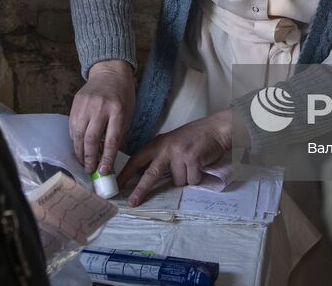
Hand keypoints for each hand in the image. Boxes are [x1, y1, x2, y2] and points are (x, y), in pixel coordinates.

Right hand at [69, 60, 134, 174]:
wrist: (110, 72)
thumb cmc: (122, 96)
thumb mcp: (128, 114)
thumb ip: (117, 134)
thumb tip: (107, 158)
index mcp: (118, 111)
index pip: (111, 140)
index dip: (106, 158)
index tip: (103, 171)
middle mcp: (100, 107)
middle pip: (91, 139)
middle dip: (89, 158)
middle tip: (89, 170)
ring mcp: (86, 104)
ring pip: (78, 134)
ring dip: (79, 152)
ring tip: (83, 162)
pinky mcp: (75, 103)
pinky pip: (72, 126)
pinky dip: (74, 139)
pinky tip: (78, 147)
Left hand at [118, 110, 233, 206]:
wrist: (215, 129)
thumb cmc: (192, 138)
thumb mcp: (170, 143)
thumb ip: (157, 157)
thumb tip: (140, 175)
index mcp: (157, 144)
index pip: (137, 160)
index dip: (125, 173)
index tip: (116, 185)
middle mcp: (166, 148)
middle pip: (150, 174)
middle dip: (140, 190)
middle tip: (132, 203)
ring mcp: (180, 153)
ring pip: (177, 181)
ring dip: (185, 178)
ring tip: (192, 164)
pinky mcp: (193, 159)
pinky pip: (191, 181)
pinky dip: (196, 177)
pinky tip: (200, 165)